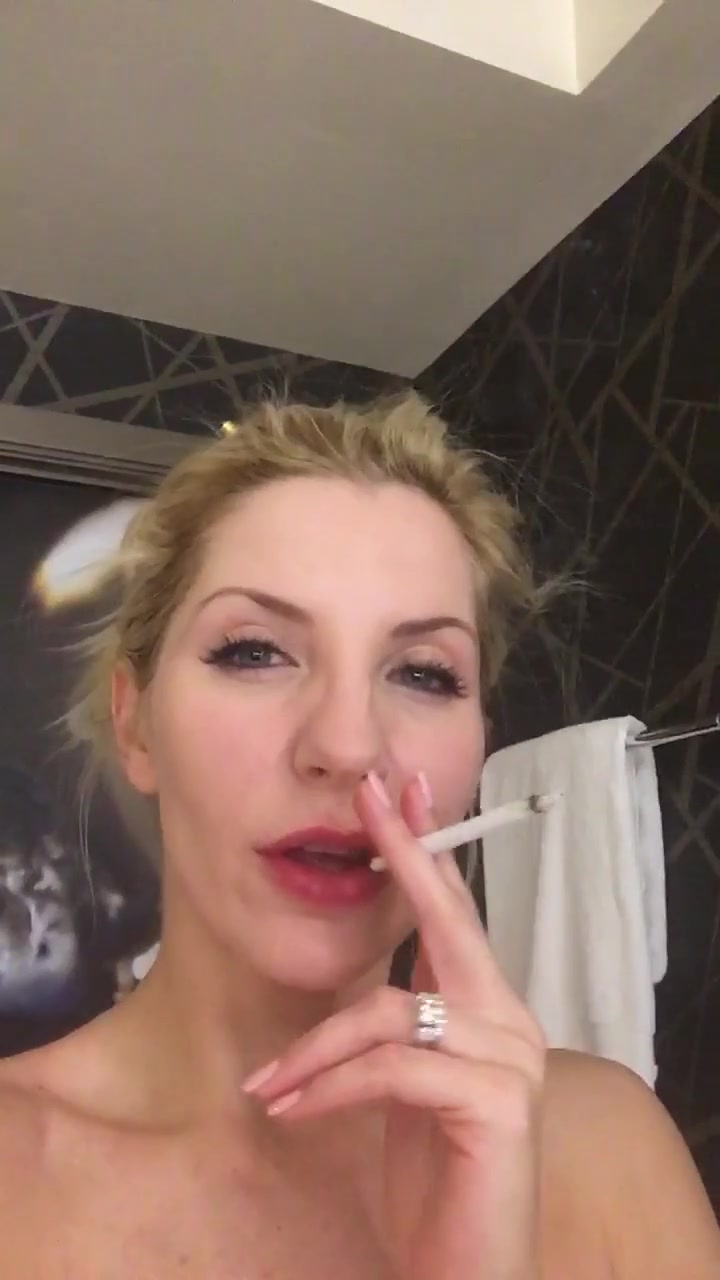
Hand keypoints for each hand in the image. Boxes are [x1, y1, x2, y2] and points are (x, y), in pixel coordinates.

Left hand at [243, 772, 545, 1279]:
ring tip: (266, 1087)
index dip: (423, 849)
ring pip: (391, 1013)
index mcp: (490, 1011)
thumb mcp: (403, 1090)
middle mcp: (511, 1022)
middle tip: (368, 798)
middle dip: (405, 854)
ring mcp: (512, 1061)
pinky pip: (391, 1068)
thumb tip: (353, 983)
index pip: (454, 915)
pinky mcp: (496, 1105)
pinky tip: (290, 1111)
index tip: (396, 791)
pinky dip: (329, 1085)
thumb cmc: (433, 1180)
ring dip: (315, 1049)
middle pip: (449, 922)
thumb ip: (394, 1029)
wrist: (467, 1272)